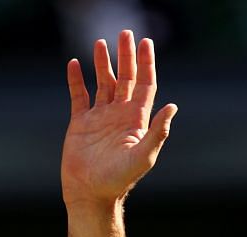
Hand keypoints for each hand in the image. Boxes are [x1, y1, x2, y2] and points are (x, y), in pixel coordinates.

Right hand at [61, 30, 175, 209]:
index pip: (145, 85)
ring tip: (100, 43)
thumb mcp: (142, 156)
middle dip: (126, 56)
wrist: (91, 194)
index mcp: (136, 120)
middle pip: (126, 78)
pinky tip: (74, 64)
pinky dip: (75, 80)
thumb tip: (173, 107)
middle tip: (125, 33)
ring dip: (103, 63)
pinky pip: (78, 96)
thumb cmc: (119, 180)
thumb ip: (158, 132)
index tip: (146, 43)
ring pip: (103, 83)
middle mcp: (119, 115)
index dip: (146, 63)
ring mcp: (99, 118)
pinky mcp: (80, 124)